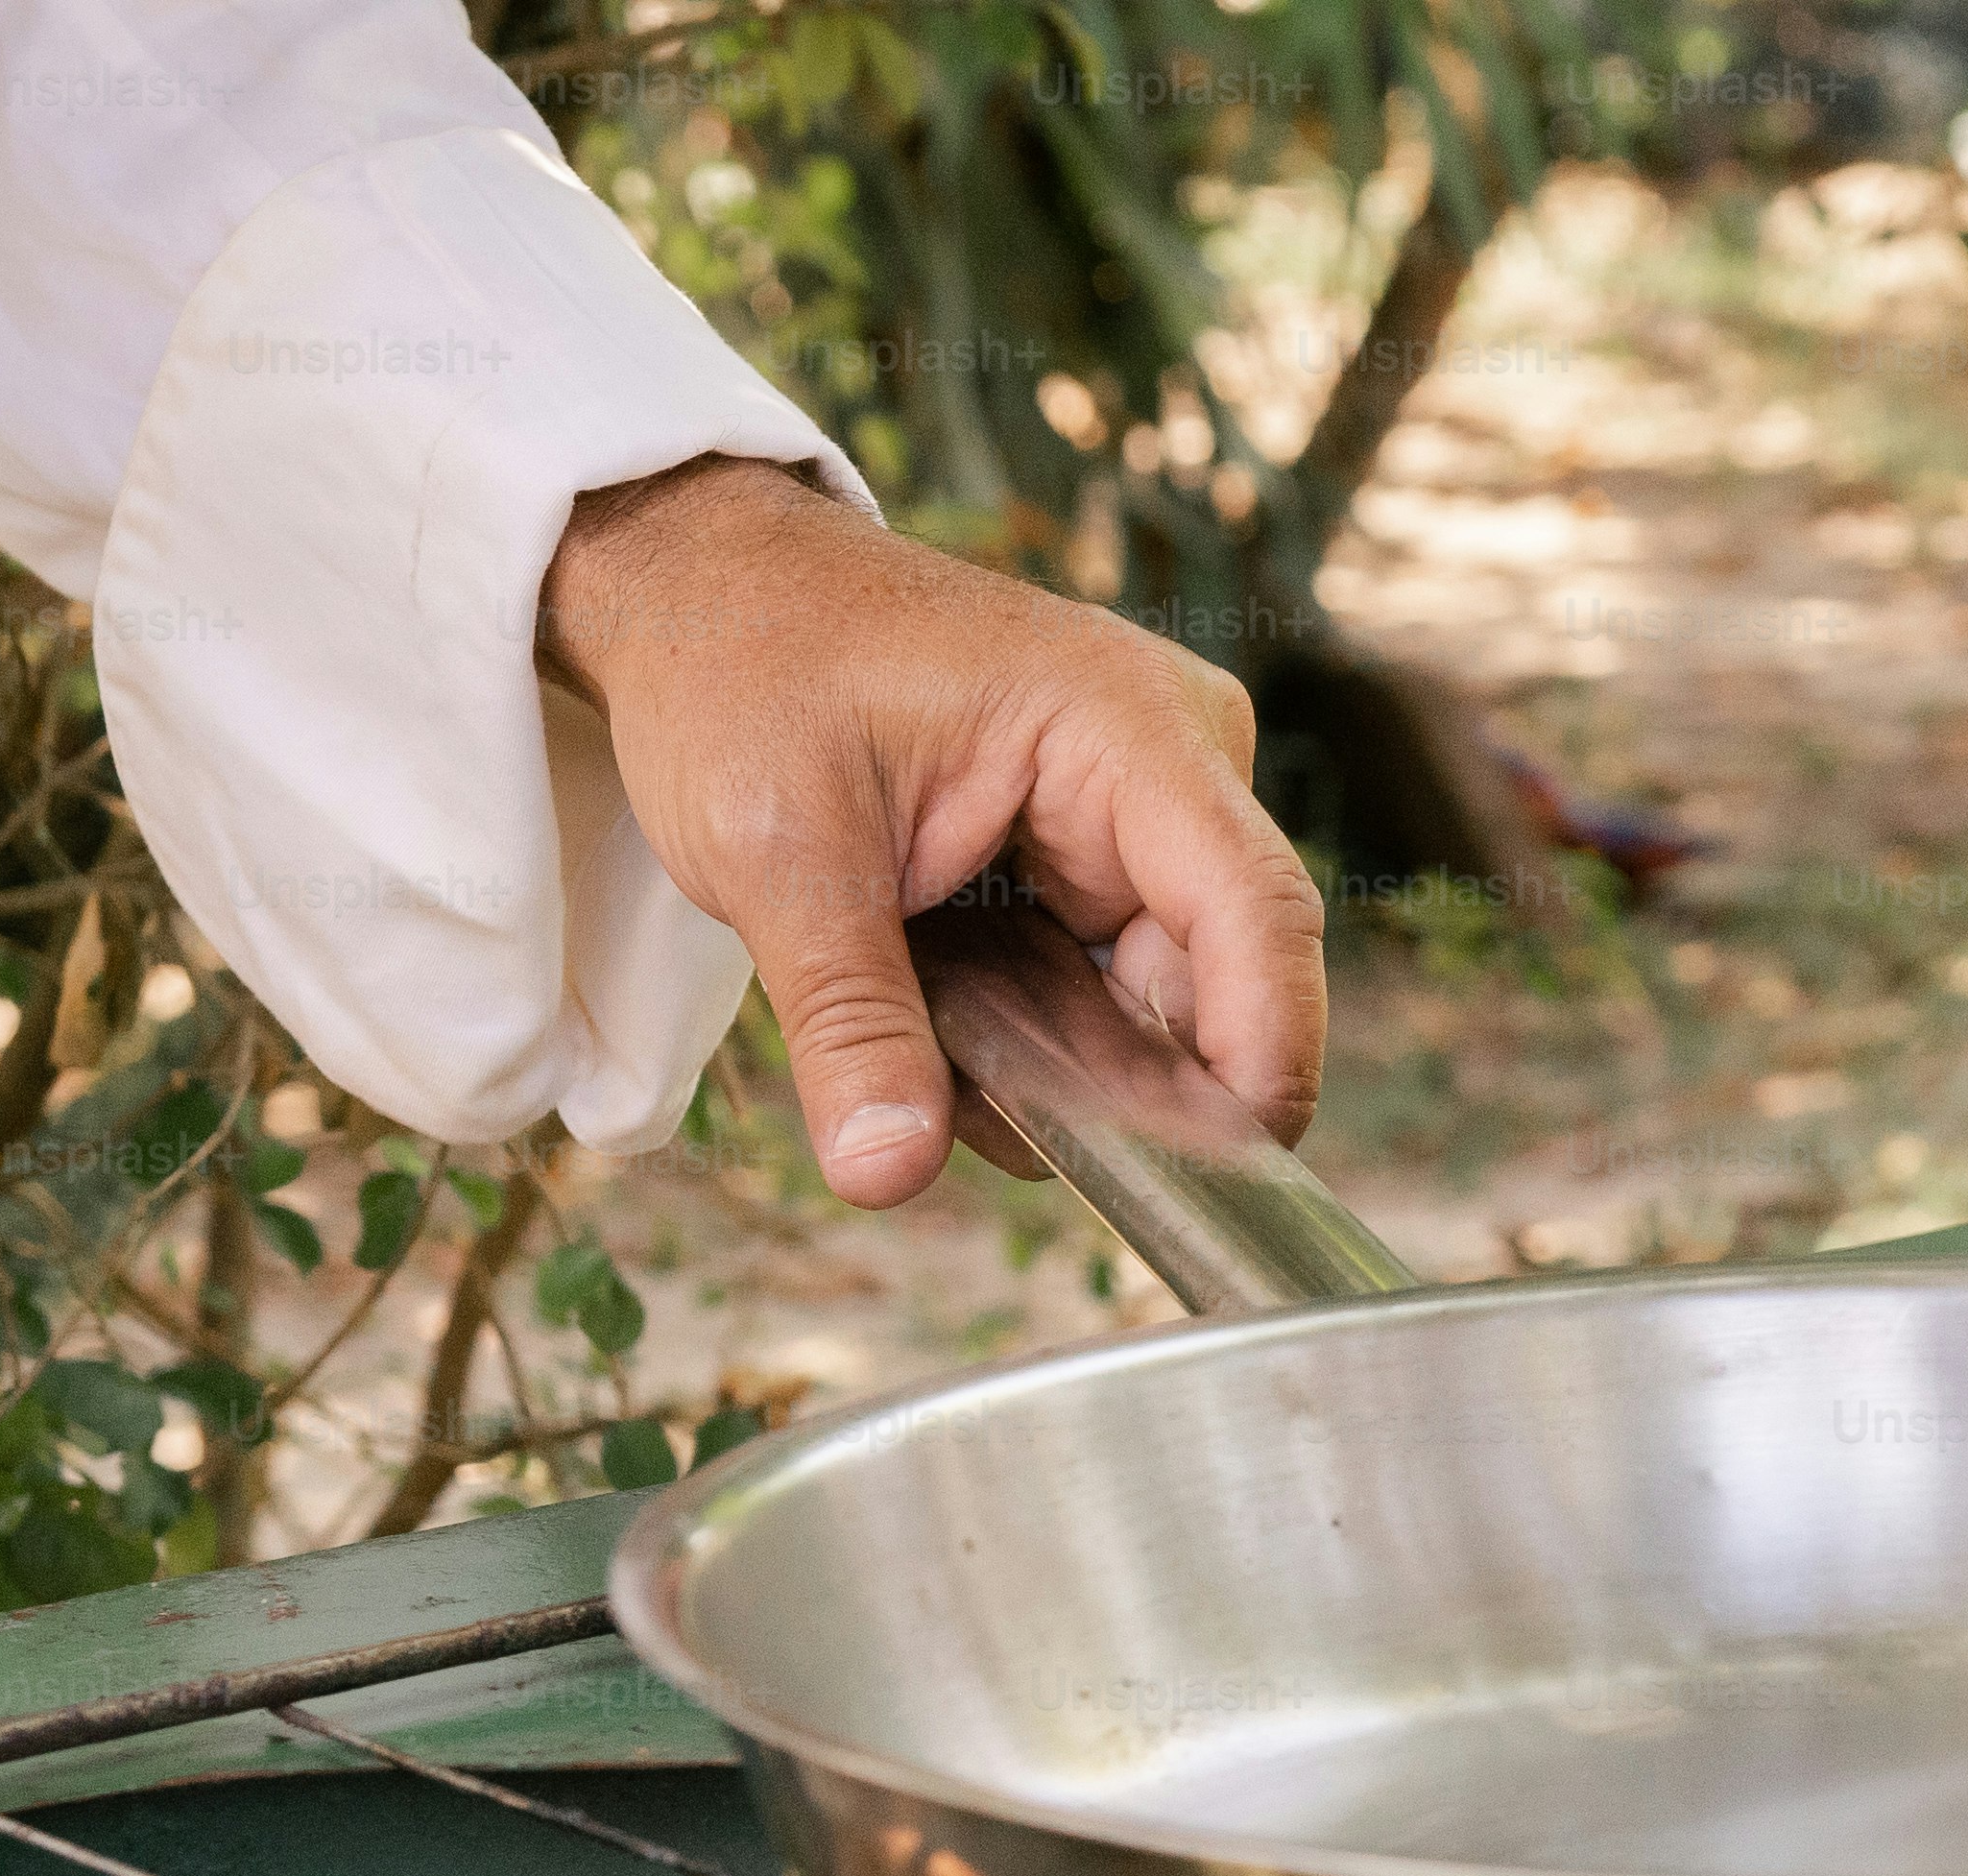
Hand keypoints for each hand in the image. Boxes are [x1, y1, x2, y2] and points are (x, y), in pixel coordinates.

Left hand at [542, 457, 1323, 1206]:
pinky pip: (1109, 988)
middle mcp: (1171, 762)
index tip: (1213, 1188)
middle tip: (988, 1126)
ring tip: (926, 1045)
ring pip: (1159, 1003)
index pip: (1257, 916)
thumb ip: (849, 1022)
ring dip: (1061, 1069)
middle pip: (1218, 981)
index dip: (1261, 1064)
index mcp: (1125, 725)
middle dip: (1119, 1087)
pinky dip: (1037, 1039)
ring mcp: (1144, 811)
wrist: (706, 595)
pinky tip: (941, 1026)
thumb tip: (887, 1173)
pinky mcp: (1104, 855)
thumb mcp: (777, 856)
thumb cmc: (744, 671)